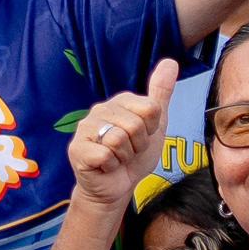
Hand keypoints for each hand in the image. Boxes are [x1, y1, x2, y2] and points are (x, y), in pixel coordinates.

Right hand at [66, 58, 177, 212]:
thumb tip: (171, 62)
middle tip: (128, 152)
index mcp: (120, 101)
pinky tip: (105, 166)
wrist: (117, 187)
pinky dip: (111, 166)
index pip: (150, 109)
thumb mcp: (155, 125)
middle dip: (137, 146)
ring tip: (116, 158)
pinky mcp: (77, 149)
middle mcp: (99, 109)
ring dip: (124, 157)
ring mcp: (85, 128)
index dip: (150, 130)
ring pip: (119, 139)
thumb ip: (161, 94)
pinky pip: (105, 155)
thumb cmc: (134, 157)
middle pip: (135, 125)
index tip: (141, 138)